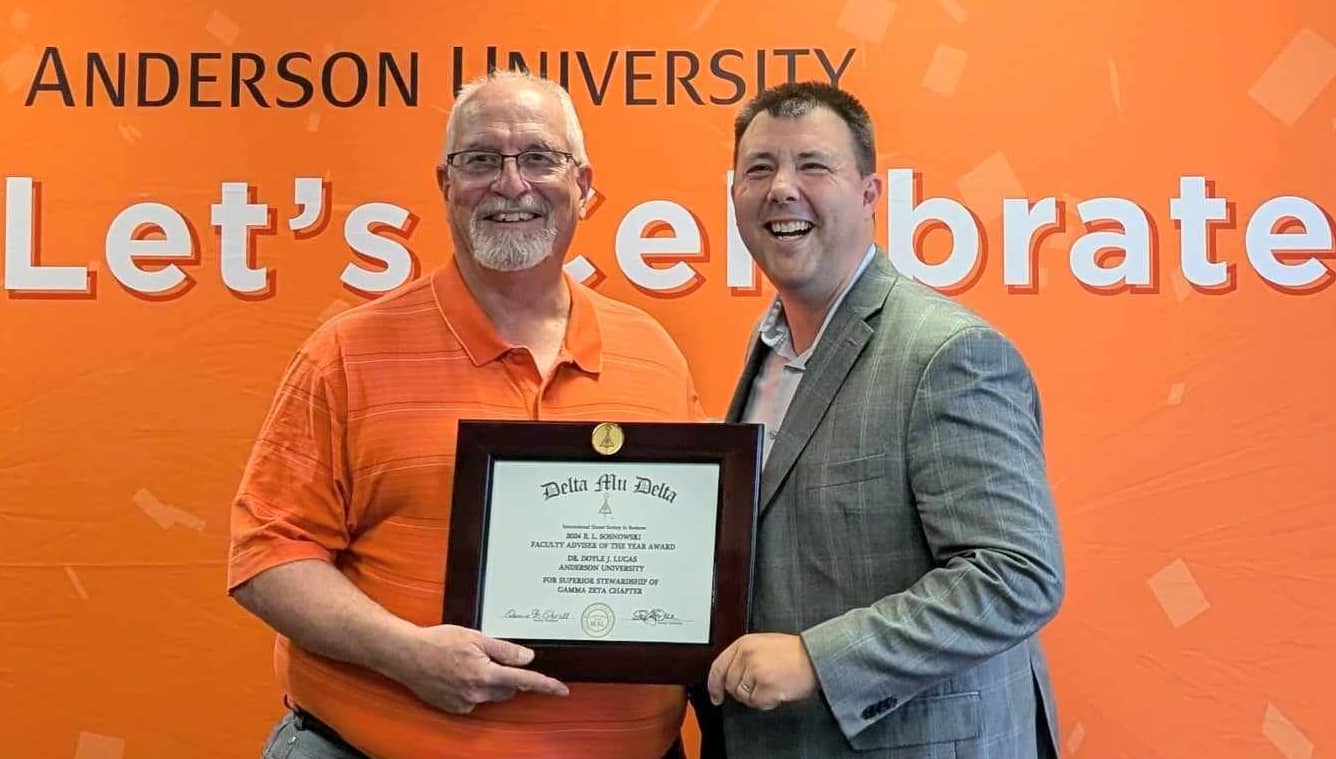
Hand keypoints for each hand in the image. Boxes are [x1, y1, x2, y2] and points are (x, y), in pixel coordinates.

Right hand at [393, 624, 568, 713]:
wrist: (406, 655)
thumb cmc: (438, 642)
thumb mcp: (475, 637)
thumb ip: (504, 649)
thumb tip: (527, 658)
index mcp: (485, 674)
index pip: (524, 681)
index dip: (546, 685)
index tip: (562, 690)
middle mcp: (476, 693)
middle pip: (508, 689)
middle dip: (507, 676)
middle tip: (489, 657)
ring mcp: (464, 703)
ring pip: (491, 694)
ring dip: (489, 682)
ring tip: (467, 662)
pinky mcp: (454, 708)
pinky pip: (474, 699)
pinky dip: (473, 688)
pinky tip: (457, 673)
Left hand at [706, 633, 817, 709]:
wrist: (815, 657)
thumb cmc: (794, 652)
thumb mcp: (763, 644)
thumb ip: (744, 656)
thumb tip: (730, 676)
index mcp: (743, 643)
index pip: (718, 667)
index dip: (714, 685)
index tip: (715, 695)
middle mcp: (746, 656)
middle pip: (730, 685)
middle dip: (743, 691)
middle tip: (761, 686)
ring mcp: (755, 671)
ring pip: (743, 696)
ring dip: (756, 696)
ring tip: (773, 684)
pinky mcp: (765, 686)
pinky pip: (756, 703)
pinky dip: (767, 702)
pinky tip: (777, 691)